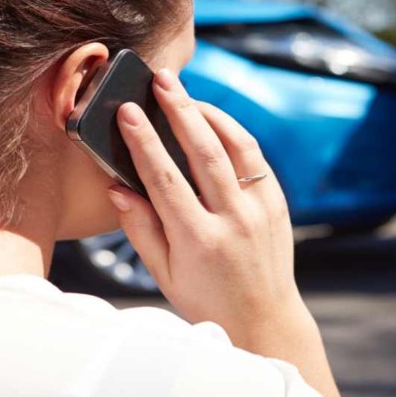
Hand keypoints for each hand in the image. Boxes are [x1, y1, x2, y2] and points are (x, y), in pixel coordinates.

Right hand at [107, 68, 303, 343]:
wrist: (264, 317)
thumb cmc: (207, 298)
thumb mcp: (164, 274)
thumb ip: (140, 229)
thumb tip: (118, 186)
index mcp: (199, 240)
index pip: (166, 179)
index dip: (144, 142)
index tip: (129, 112)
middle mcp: (234, 220)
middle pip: (205, 152)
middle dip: (181, 110)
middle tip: (163, 79)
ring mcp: (261, 210)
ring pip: (238, 147)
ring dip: (211, 114)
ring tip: (187, 93)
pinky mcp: (277, 203)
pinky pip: (255, 158)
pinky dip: (234, 134)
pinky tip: (214, 121)